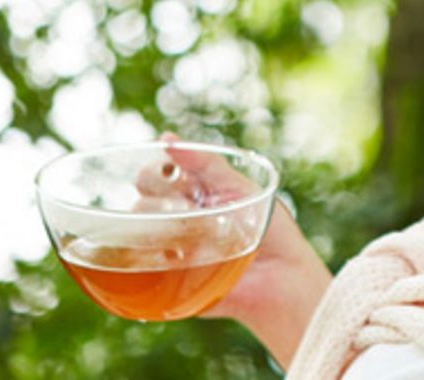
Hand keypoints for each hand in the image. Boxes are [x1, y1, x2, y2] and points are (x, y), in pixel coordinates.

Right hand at [152, 135, 331, 369]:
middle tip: (182, 210)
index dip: (153, 175)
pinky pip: (148, 275)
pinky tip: (177, 260)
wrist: (285, 278)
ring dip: (151, 233)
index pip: (153, 179)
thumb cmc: (269, 228)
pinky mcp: (173, 285)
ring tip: (184, 235)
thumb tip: (166, 138)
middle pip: (141, 207)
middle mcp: (176, 224)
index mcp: (190, 197)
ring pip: (138, 239)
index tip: (167, 175)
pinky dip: (153, 266)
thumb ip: (205, 164)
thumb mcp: (239, 187)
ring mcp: (172, 255)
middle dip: (151, 203)